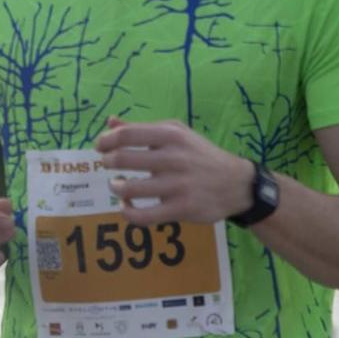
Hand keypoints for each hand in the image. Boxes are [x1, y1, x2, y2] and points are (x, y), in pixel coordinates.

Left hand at [94, 117, 252, 224]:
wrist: (237, 184)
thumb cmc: (199, 156)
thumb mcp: (177, 134)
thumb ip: (142, 129)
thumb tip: (110, 122)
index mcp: (171, 135)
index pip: (126, 134)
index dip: (105, 141)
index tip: (100, 148)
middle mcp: (174, 158)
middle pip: (122, 159)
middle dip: (107, 162)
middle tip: (110, 165)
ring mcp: (178, 185)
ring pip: (129, 189)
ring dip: (116, 187)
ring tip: (119, 185)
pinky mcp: (182, 208)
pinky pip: (142, 216)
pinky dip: (127, 211)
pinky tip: (127, 205)